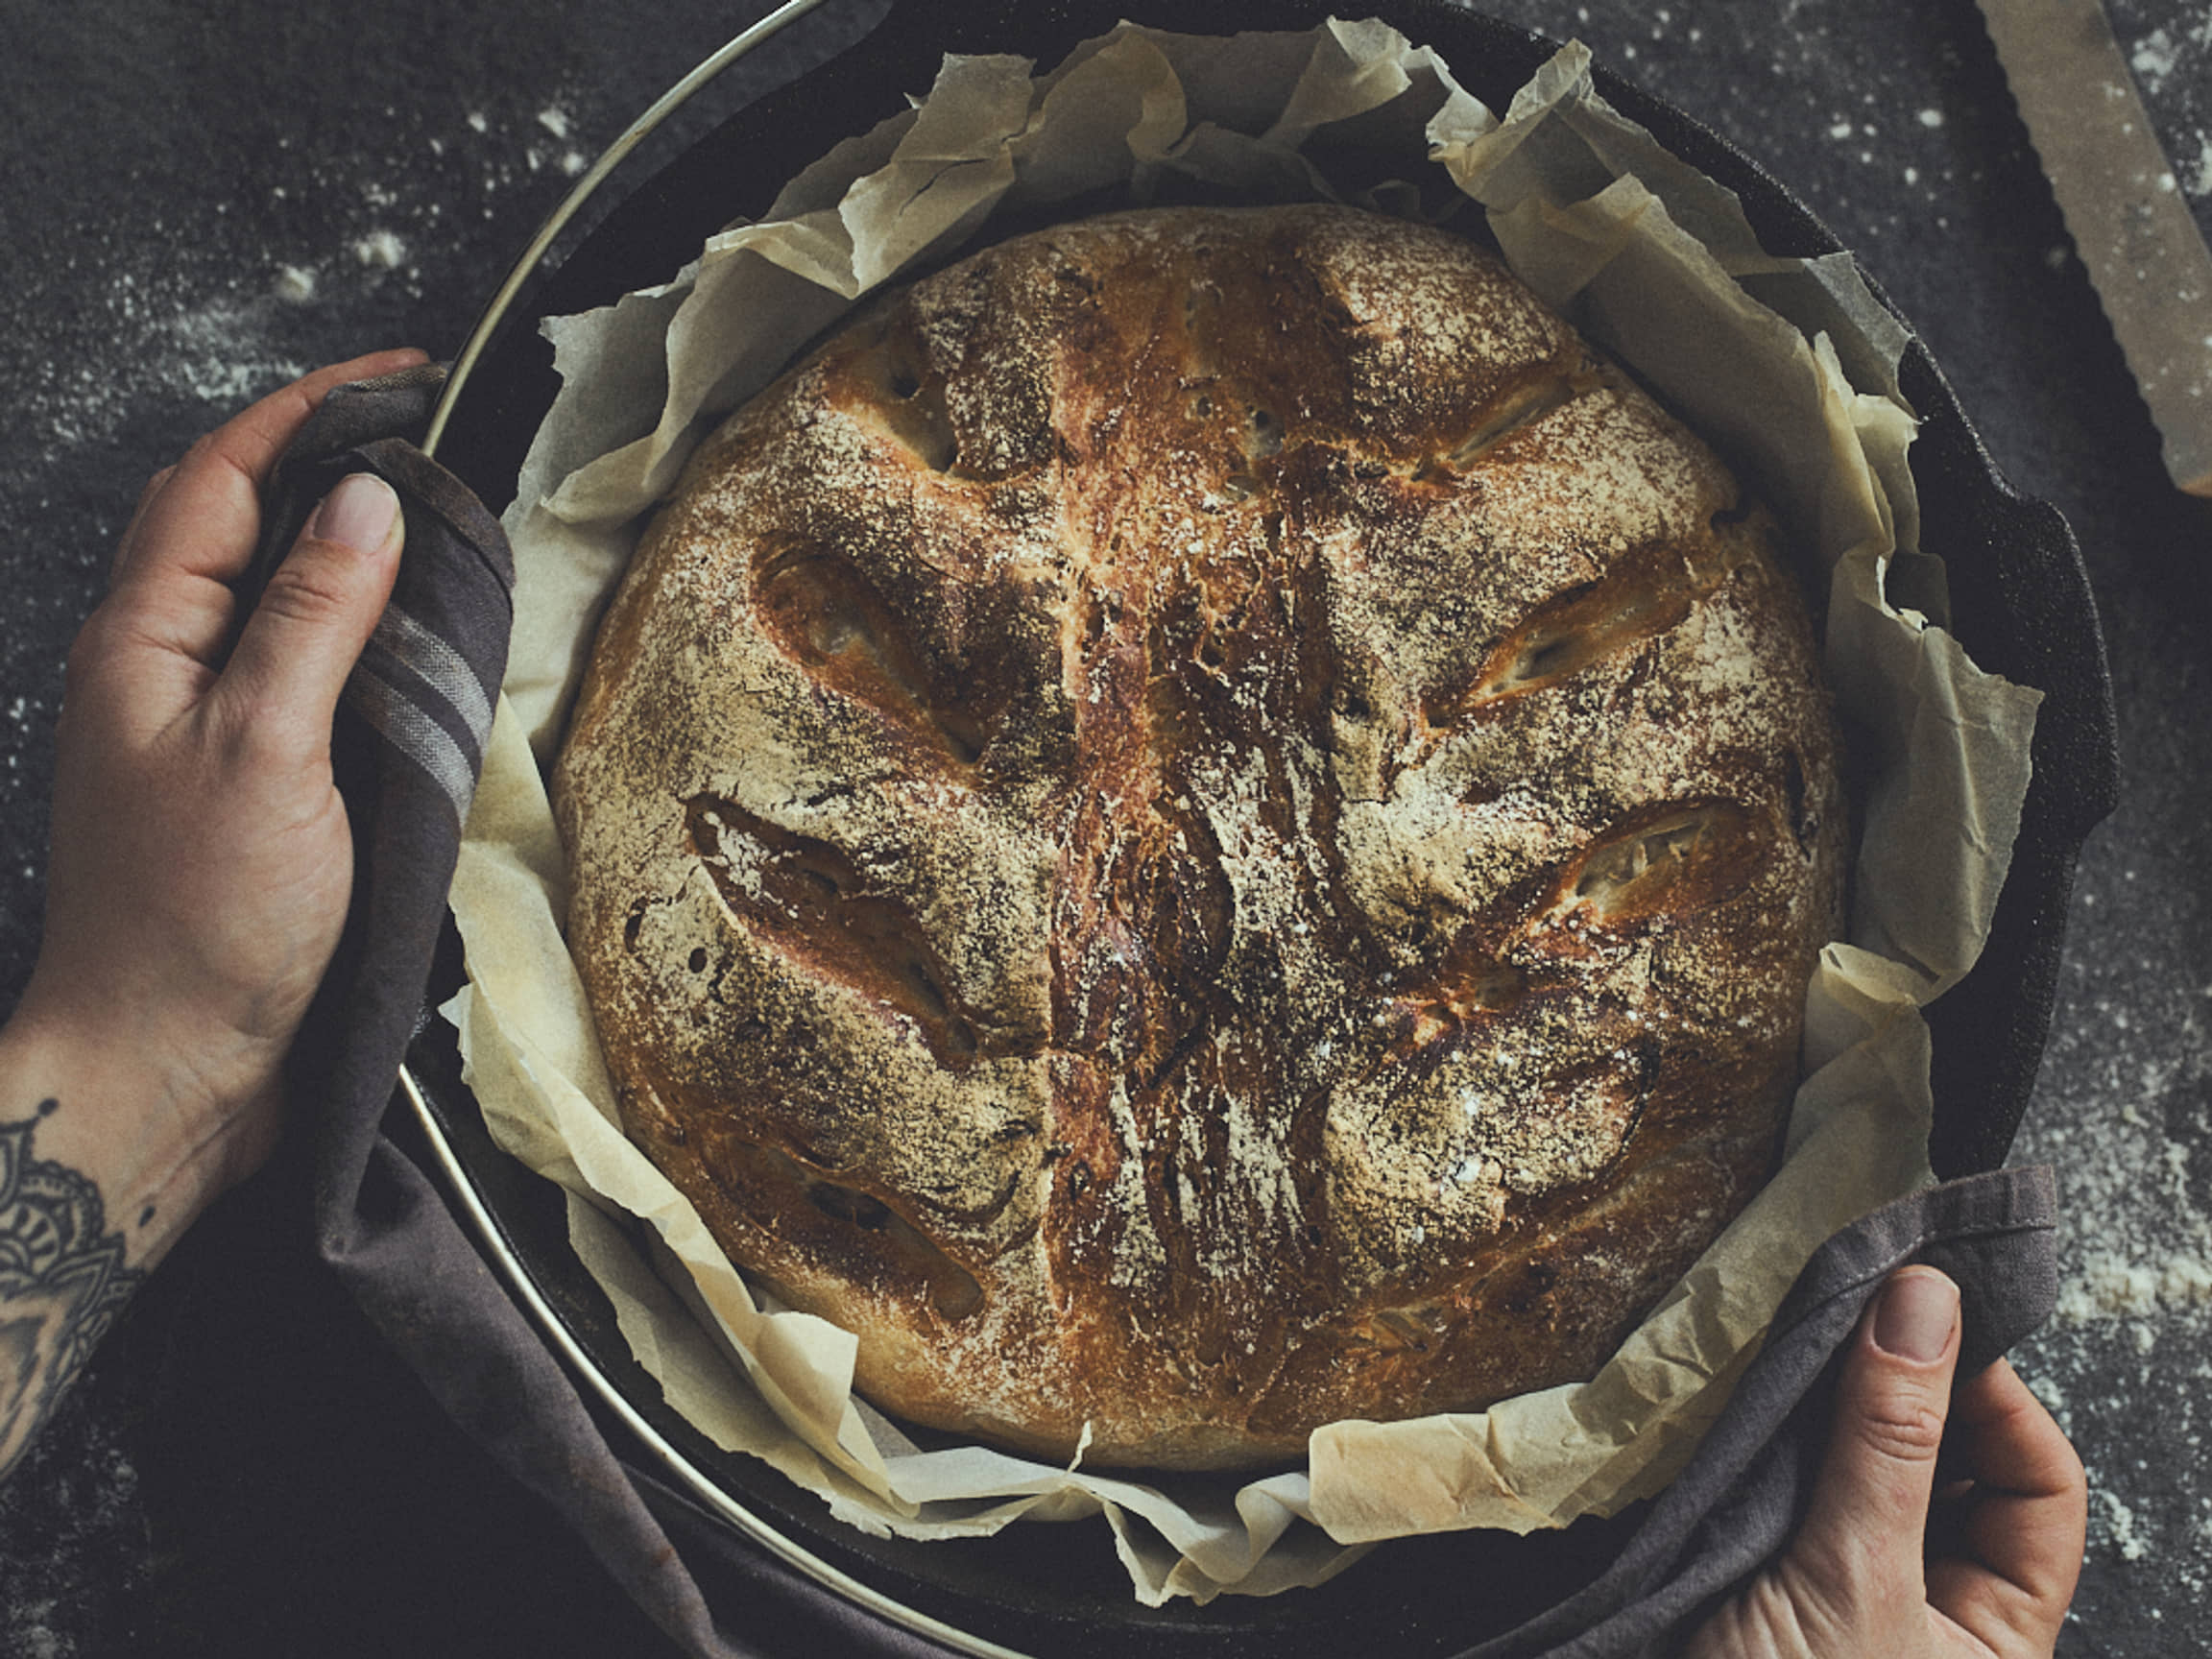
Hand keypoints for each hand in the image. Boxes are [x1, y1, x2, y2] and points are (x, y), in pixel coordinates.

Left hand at [10, 349, 424, 1212]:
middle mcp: (163, 663)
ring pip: (268, 582)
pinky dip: (355, 620)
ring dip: (343, 531)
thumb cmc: (197, 925)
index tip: (403, 372)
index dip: (309, 406)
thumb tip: (366, 497)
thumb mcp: (266, 752)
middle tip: (429, 426)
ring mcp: (201, 718)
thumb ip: (313, 618)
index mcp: (145, 638)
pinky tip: (408, 635)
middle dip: (324, 448)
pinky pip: (297, 660)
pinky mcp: (245, 773)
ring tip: (433, 511)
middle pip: (235, 511)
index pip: (224, 473)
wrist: (165, 1067)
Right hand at [1684, 1266, 2086, 1658]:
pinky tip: (1737, 1393)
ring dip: (1824, 1399)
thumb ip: (1887, 1444)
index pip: (2038, 1486)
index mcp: (1991, 1632)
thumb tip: (1924, 1304)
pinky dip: (1761, 1426)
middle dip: (1905, 1385)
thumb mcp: (1849, 1582)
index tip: (1930, 1330)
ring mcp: (1832, 1580)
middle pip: (1949, 1461)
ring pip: (1853, 1458)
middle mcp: (1921, 1602)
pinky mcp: (1748, 1560)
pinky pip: (1774, 1472)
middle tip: (1854, 1313)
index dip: (1998, 1401)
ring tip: (1789, 1344)